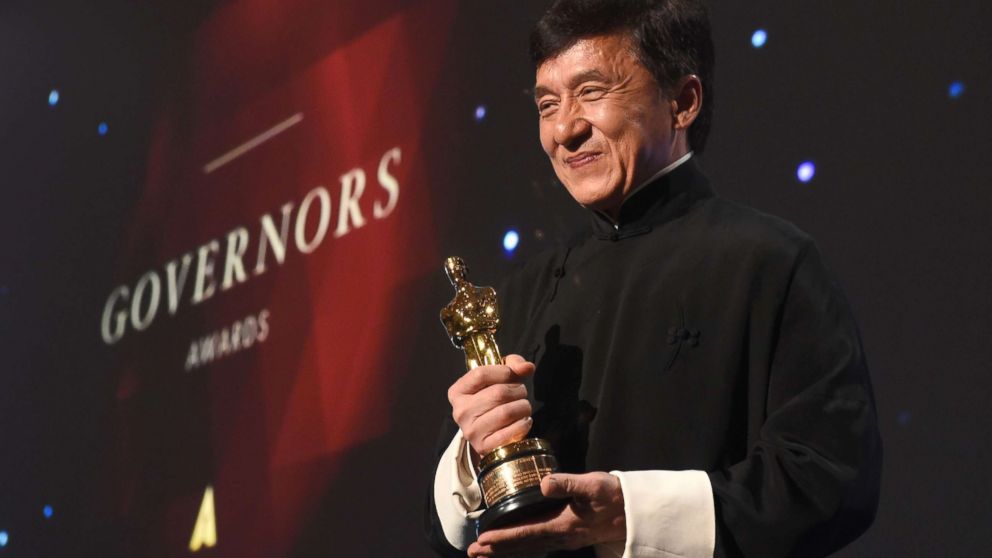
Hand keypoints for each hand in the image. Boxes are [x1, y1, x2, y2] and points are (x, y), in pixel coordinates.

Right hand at [448, 354, 535, 456]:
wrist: (489, 435)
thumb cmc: (493, 401)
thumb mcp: (498, 378)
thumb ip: (512, 365)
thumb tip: (527, 367)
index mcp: (457, 392)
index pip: (480, 374)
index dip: (503, 371)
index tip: (512, 374)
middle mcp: (460, 412)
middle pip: (498, 393)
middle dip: (518, 390)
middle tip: (521, 393)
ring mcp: (471, 431)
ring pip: (507, 412)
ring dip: (523, 407)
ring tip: (523, 407)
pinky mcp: (484, 447)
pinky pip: (511, 431)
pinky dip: (523, 424)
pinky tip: (523, 421)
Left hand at [467, 472, 625, 556]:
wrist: (632, 512)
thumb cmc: (612, 496)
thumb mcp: (592, 485)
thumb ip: (568, 484)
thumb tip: (544, 483)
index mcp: (563, 525)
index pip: (525, 533)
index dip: (502, 537)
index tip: (482, 540)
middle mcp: (560, 537)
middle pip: (522, 545)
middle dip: (496, 549)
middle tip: (473, 552)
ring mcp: (563, 539)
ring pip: (528, 547)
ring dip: (505, 550)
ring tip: (484, 553)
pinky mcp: (566, 536)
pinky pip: (537, 544)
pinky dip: (520, 546)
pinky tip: (512, 545)